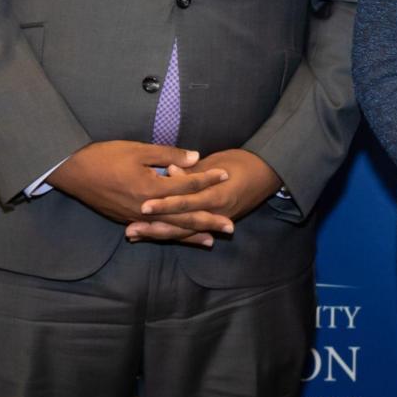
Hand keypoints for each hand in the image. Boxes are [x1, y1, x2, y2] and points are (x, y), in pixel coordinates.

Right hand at [46, 142, 232, 239]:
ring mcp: (135, 218)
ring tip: (211, 240)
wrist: (72, 171)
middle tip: (230, 227)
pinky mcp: (126, 220)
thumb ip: (168, 155)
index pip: (186, 186)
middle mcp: (145, 209)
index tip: (226, 175)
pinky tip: (178, 237)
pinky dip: (169, 235)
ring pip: (169, 229)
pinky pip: (153, 231)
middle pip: (183, 217)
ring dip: (191, 235)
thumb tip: (196, 157)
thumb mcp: (138, 150)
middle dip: (208, 221)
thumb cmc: (104, 156)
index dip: (207, 179)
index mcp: (151, 189)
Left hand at [126, 149, 281, 243]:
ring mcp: (214, 220)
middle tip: (130, 231)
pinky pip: (189, 231)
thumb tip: (171, 171)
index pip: (186, 202)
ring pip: (182, 232)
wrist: (266, 174)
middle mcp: (215, 213)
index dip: (165, 205)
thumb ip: (194, 171)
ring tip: (134, 235)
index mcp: (217, 195)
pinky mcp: (212, 222)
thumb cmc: (242, 162)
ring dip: (158, 234)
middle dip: (154, 228)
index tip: (143, 206)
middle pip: (180, 224)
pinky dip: (171, 234)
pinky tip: (152, 235)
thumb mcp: (218, 161)